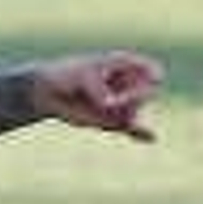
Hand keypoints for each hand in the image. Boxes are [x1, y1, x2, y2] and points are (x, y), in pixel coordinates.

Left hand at [34, 51, 164, 141]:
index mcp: (125, 66)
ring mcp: (122, 105)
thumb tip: (108, 104)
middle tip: (111, 102)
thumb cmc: (67, 74)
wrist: (48, 91)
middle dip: (134, 98)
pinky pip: (133, 130)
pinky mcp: (113, 122)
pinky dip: (141, 134)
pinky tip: (152, 137)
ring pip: (133, 112)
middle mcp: (128, 86)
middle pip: (148, 93)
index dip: (154, 75)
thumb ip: (98, 88)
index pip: (152, 70)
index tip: (151, 79)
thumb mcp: (82, 75)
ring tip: (103, 106)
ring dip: (123, 113)